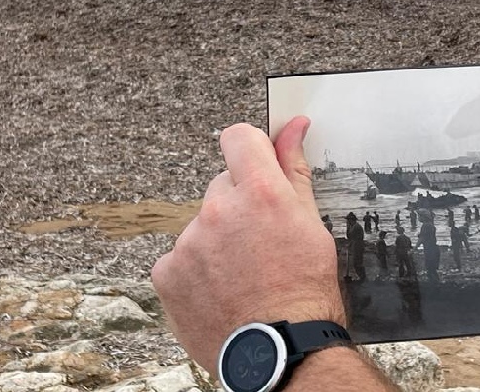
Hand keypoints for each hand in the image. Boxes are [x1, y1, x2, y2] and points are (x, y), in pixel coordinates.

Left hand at [151, 117, 344, 370]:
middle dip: (238, 207)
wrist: (281, 353)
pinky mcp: (168, 271)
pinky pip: (180, 256)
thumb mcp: (312, 224)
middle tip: (260, 244)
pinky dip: (196, 270)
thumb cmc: (305, 293)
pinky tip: (220, 290)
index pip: (239, 138)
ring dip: (217, 240)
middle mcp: (219, 209)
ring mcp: (189, 241)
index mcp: (261, 191)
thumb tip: (294, 127)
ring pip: (202, 225)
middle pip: (222, 188)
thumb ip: (294, 169)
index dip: (249, 151)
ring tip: (242, 275)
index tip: (256, 167)